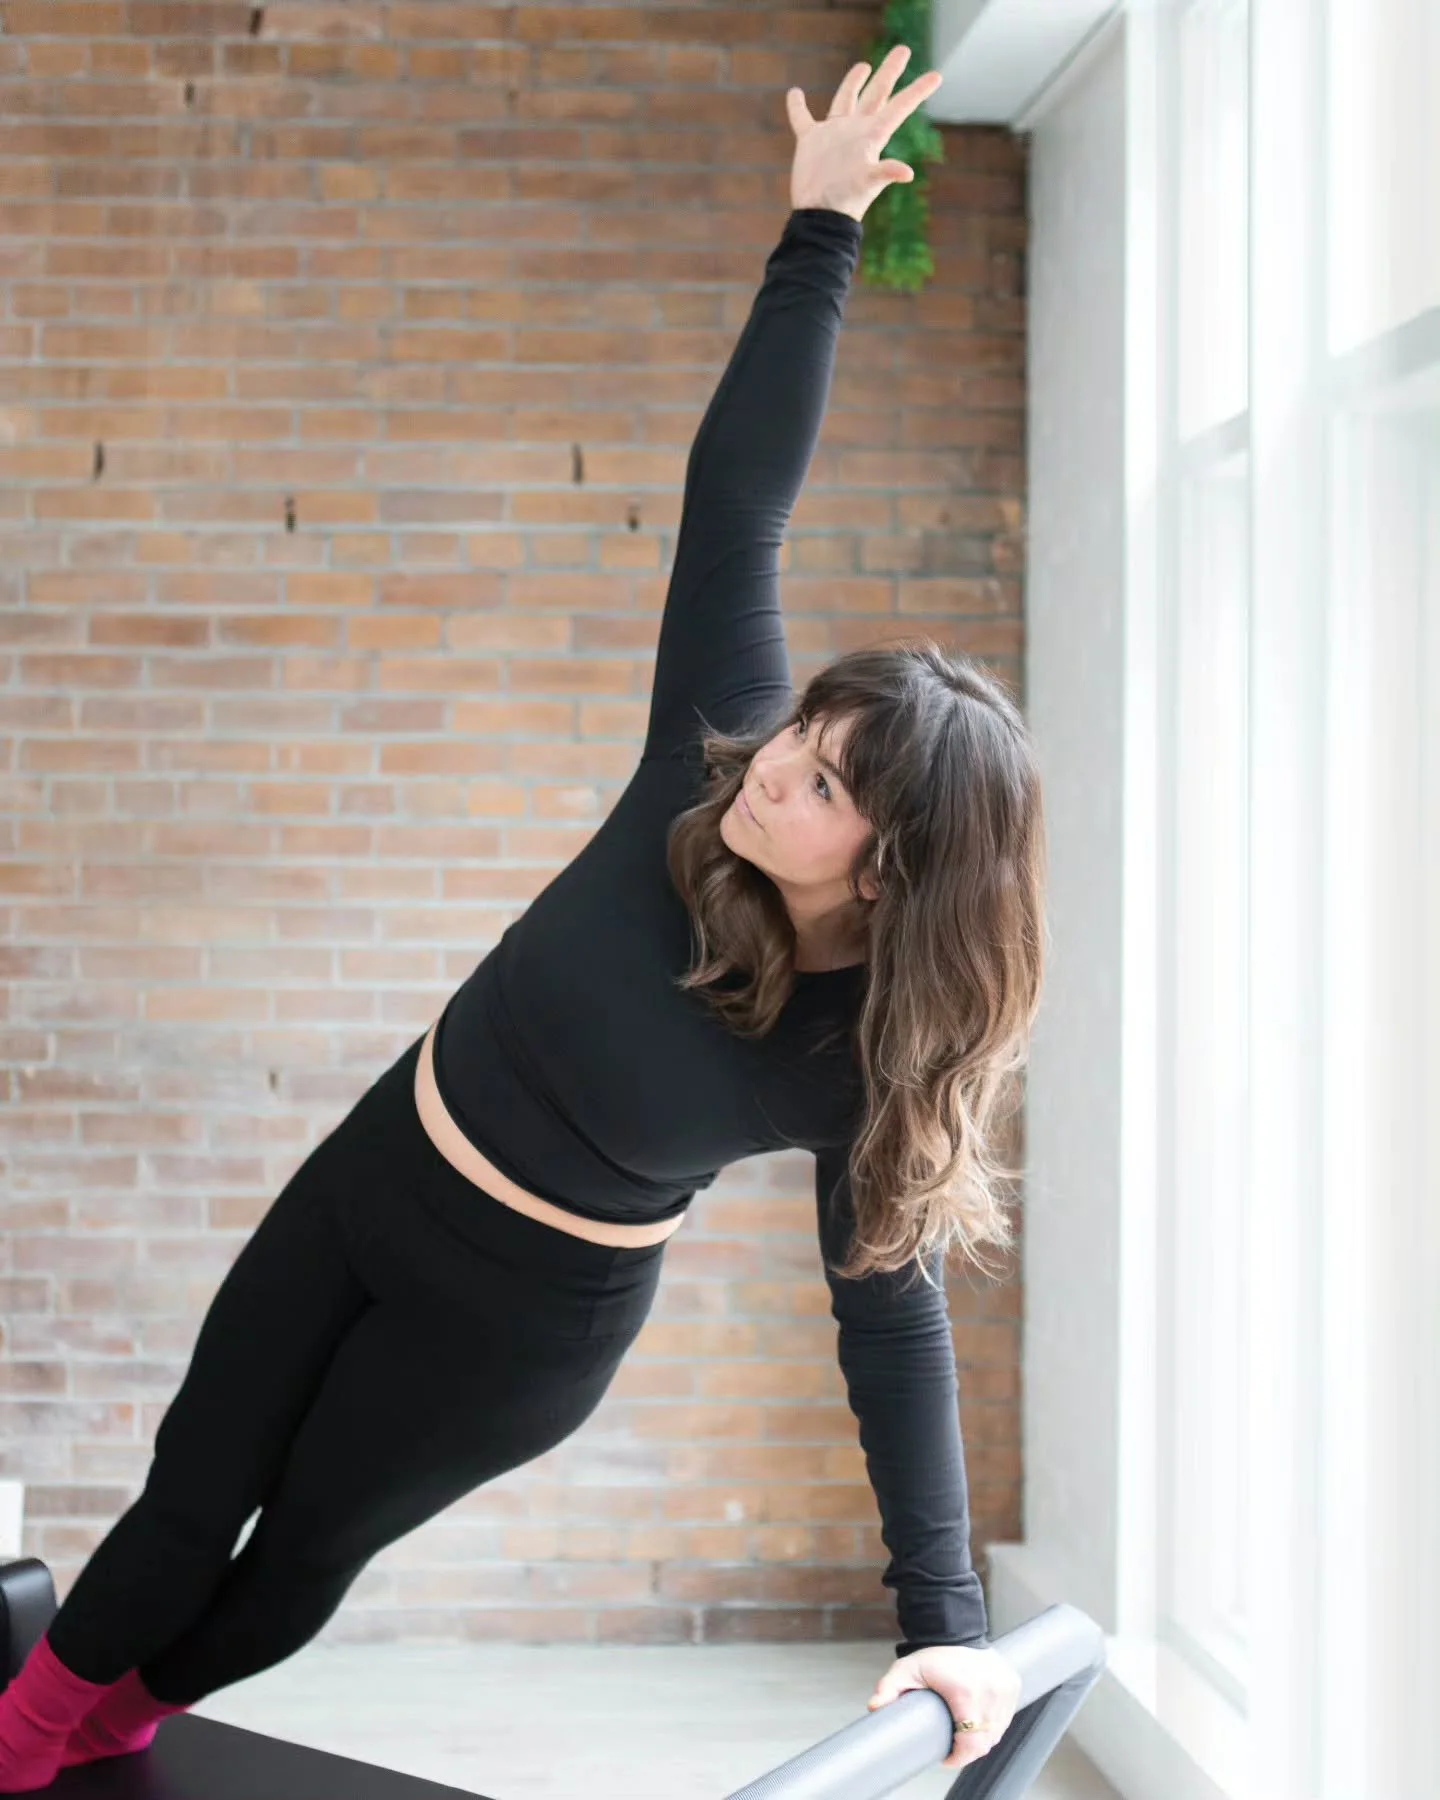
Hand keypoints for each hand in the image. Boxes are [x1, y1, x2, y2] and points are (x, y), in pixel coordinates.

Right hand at [786, 45, 942, 223]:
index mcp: (872, 135)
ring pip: (846, 99)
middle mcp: (856, 130)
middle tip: (903, 49)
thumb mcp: (866, 183)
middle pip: (877, 93)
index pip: (899, 107)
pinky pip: (802, 118)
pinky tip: (795, 93)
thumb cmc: (845, 200)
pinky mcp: (811, 141)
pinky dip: (797, 106)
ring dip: (854, 82)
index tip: (937, 75)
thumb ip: (885, 172)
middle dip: (890, 71)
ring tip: (864, 66)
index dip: (918, 91)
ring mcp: (834, 134)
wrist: (819, 215)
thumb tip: (907, 173)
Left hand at [867, 1643, 1021, 1772]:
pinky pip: (1005, 1718)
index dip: (958, 1757)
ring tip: (964, 1735)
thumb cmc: (934, 1653)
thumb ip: (889, 1688)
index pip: (971, 1742)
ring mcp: (1004, 1689)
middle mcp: (990, 1692)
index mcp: (965, 1691)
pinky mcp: (1012, 1685)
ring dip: (982, 1739)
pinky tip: (980, 1722)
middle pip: (985, 1741)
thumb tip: (874, 1707)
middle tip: (952, 1748)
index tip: (946, 1757)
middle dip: (968, 1751)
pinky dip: (994, 1725)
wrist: (957, 1630)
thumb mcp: (906, 1670)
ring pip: (997, 1732)